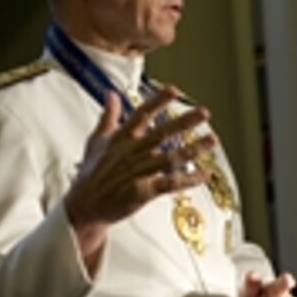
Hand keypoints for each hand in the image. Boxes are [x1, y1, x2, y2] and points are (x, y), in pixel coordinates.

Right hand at [65, 88, 215, 269]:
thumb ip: (108, 116)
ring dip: (193, 149)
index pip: (141, 114)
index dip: (157, 101)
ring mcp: (137, 172)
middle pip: (161, 133)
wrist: (84, 207)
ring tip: (212, 140)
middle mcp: (131, 152)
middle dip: (184, 121)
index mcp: (121, 138)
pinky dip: (187, 179)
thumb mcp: (96, 141)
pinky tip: (204, 174)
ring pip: (170, 158)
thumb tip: (111, 94)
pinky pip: (169, 184)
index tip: (173, 90)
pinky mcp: (141, 192)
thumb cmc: (91, 174)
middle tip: (204, 112)